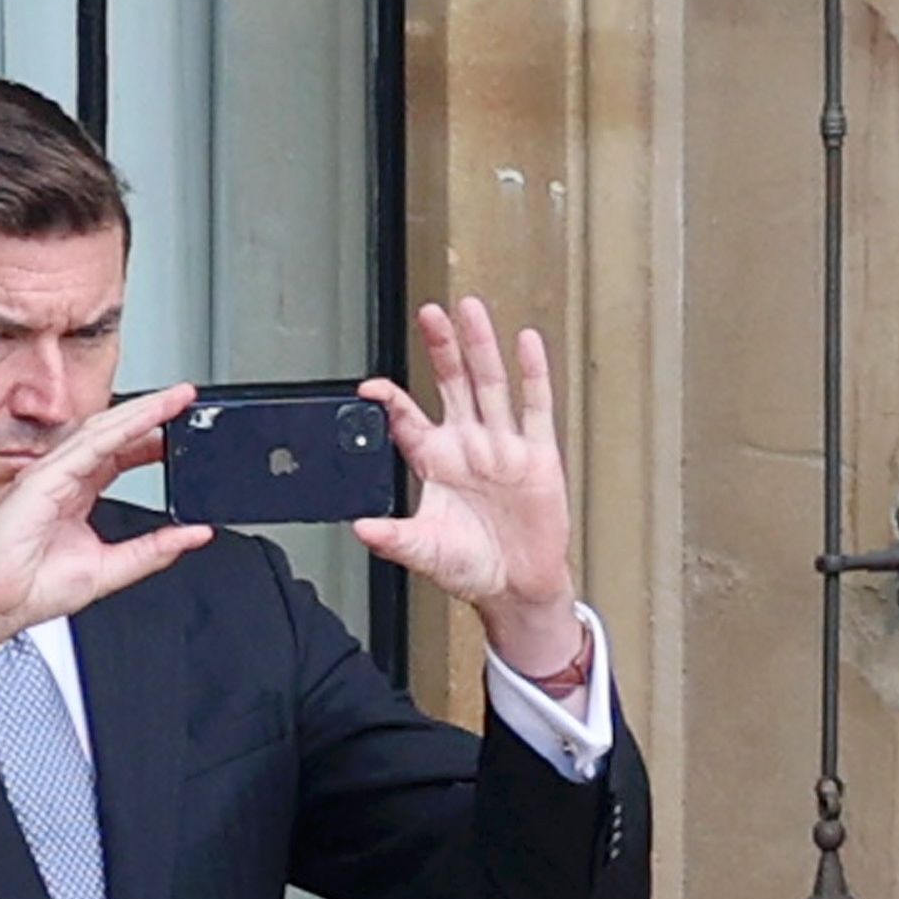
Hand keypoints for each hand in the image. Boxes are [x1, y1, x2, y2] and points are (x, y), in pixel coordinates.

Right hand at [0, 386, 211, 720]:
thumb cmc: (31, 588)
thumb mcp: (109, 570)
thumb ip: (152, 551)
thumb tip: (193, 536)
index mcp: (77, 495)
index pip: (120, 455)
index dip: (151, 439)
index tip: (183, 430)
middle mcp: (64, 478)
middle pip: (113, 434)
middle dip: (151, 415)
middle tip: (186, 400)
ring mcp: (51, 475)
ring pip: (103, 431)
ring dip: (141, 412)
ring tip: (174, 399)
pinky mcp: (43, 479)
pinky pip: (88, 447)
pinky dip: (119, 430)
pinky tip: (145, 419)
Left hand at [355, 298, 587, 681]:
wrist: (517, 587)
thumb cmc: (471, 566)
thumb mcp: (424, 552)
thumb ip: (394, 538)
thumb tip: (362, 528)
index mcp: (435, 463)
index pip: (408, 421)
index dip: (390, 401)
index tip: (370, 387)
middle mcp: (467, 445)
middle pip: (451, 384)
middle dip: (441, 349)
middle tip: (429, 313)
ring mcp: (502, 445)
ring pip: (490, 384)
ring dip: (480, 347)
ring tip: (470, 311)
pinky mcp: (536, 454)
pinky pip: (535, 407)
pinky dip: (532, 374)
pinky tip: (526, 344)